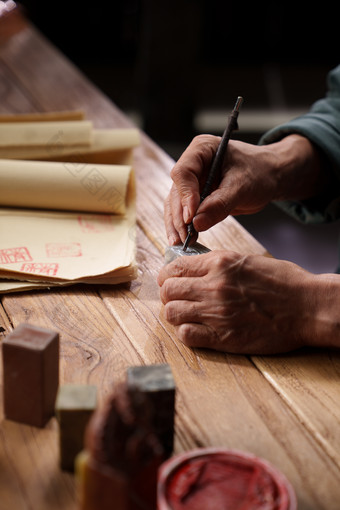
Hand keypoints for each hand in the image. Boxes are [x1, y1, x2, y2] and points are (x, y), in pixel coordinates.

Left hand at [158, 250, 322, 353]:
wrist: (307, 306)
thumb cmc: (283, 282)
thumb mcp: (246, 260)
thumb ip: (216, 264)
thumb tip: (192, 268)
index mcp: (219, 263)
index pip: (174, 268)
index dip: (167, 275)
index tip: (170, 281)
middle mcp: (213, 286)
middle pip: (168, 290)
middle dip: (169, 294)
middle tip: (178, 298)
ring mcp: (217, 313)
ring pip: (171, 313)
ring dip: (175, 314)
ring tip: (187, 314)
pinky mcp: (224, 337)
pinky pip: (187, 336)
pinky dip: (187, 333)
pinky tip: (197, 329)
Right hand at [165, 134, 324, 244]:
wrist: (270, 176)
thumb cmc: (259, 172)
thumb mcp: (243, 186)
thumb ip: (220, 204)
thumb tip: (197, 223)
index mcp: (202, 150)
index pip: (184, 172)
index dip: (185, 196)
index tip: (191, 217)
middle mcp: (192, 164)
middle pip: (176, 191)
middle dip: (180, 216)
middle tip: (185, 236)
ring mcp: (192, 181)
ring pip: (176, 204)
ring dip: (177, 224)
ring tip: (180, 242)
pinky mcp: (195, 197)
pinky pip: (184, 213)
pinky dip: (183, 227)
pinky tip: (183, 240)